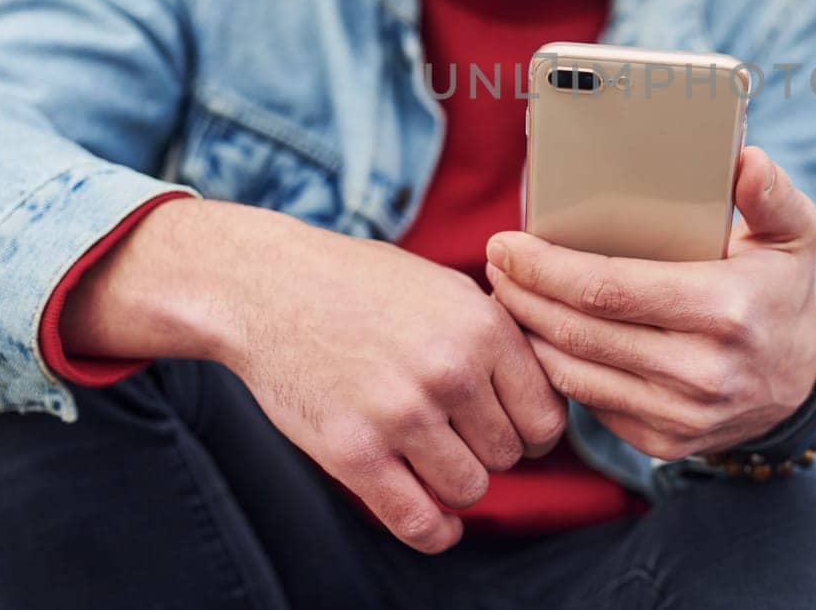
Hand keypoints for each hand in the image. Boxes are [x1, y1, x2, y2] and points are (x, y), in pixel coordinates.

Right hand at [61, 199, 566, 554]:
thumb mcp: (447, 288)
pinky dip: (435, 530)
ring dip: (455, 482)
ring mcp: (402, 414)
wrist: (269, 287)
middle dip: (487, 450)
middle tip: (455, 432)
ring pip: (470, 488)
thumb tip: (546, 399)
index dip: (530, 430)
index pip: (546, 418)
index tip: (507, 427)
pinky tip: (434, 520)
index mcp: (483, 327)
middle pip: (508, 456)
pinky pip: (420, 522)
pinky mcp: (353, 452)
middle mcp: (451, 371)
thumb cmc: (362, 285)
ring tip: (430, 454)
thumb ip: (499, 339)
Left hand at [484, 146, 815, 460]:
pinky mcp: (662, 442)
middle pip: (580, 332)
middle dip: (524, 295)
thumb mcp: (792, 236)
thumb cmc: (780, 294)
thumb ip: (770, 195)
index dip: (547, 268)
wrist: (799, 385)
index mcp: (723, 310)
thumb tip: (747, 159)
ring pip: (574, 374)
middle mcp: (701, 371)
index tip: (507, 243)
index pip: (610, 288)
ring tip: (506, 294)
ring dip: (528, 333)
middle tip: (495, 263)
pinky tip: (539, 337)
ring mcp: (680, 415)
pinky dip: (554, 370)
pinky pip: (589, 404)